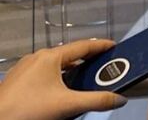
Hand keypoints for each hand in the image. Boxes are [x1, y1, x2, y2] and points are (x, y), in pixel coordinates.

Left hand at [0, 39, 126, 119]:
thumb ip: (97, 101)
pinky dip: (58, 79)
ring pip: (56, 66)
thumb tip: (118, 98)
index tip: (113, 47)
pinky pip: (44, 75)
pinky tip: (61, 93)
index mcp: (50, 57)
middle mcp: (37, 58)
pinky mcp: (18, 81)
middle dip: (87, 62)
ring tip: (84, 83)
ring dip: (72, 73)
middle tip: (102, 68)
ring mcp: (26, 69)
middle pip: (70, 56)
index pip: (83, 46)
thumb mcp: (67, 105)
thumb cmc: (25, 110)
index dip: (100, 46)